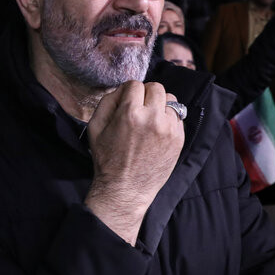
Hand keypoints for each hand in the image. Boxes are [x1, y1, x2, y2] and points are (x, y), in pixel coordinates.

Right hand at [83, 81, 184, 244]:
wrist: (126, 189)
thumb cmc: (107, 159)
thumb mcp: (95, 128)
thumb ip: (107, 102)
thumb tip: (122, 89)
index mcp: (130, 114)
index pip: (135, 85)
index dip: (128, 91)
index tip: (126, 101)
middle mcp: (153, 118)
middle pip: (156, 88)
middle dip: (145, 94)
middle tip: (138, 107)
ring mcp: (169, 129)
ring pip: (171, 100)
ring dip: (159, 105)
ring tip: (150, 119)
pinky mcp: (179, 139)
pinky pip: (178, 116)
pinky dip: (168, 119)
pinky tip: (157, 131)